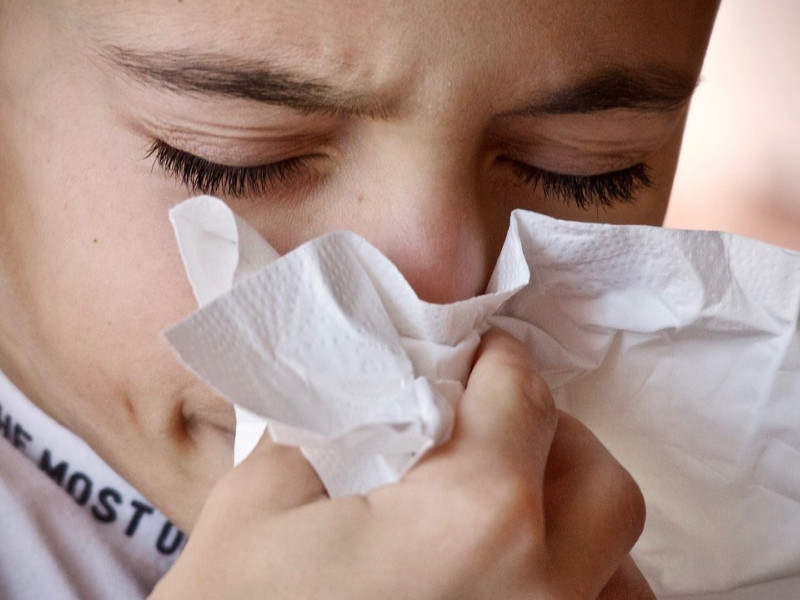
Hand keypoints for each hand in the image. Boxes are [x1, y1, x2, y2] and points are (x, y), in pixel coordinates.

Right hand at [151, 329, 652, 598]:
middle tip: (494, 426)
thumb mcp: (258, 504)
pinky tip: (525, 581)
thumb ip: (331, 429)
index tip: (482, 355)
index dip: (500, 359)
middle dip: (552, 433)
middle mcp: (541, 586)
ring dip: (579, 520)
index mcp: (474, 517)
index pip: (522, 397)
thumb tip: (372, 395)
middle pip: (599, 478)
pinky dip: (584, 591)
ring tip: (516, 507)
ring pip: (623, 568)